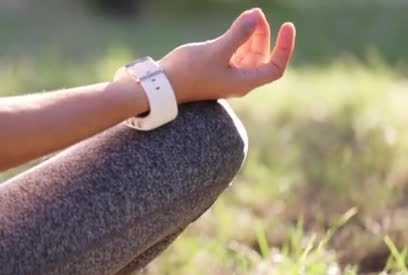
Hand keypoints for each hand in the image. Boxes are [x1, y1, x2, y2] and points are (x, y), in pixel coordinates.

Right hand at [159, 8, 295, 102]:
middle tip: (255, 14)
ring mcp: (226, 77)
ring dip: (251, 36)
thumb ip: (238, 33)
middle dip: (263, 34)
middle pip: (262, 57)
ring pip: (248, 55)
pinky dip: (239, 41)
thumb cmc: (188, 72)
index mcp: (243, 82)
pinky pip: (235, 55)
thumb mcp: (216, 50)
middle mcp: (238, 82)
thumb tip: (256, 16)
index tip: (287, 26)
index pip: (275, 67)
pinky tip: (234, 30)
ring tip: (247, 17)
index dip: (285, 47)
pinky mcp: (215, 71)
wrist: (162, 86)